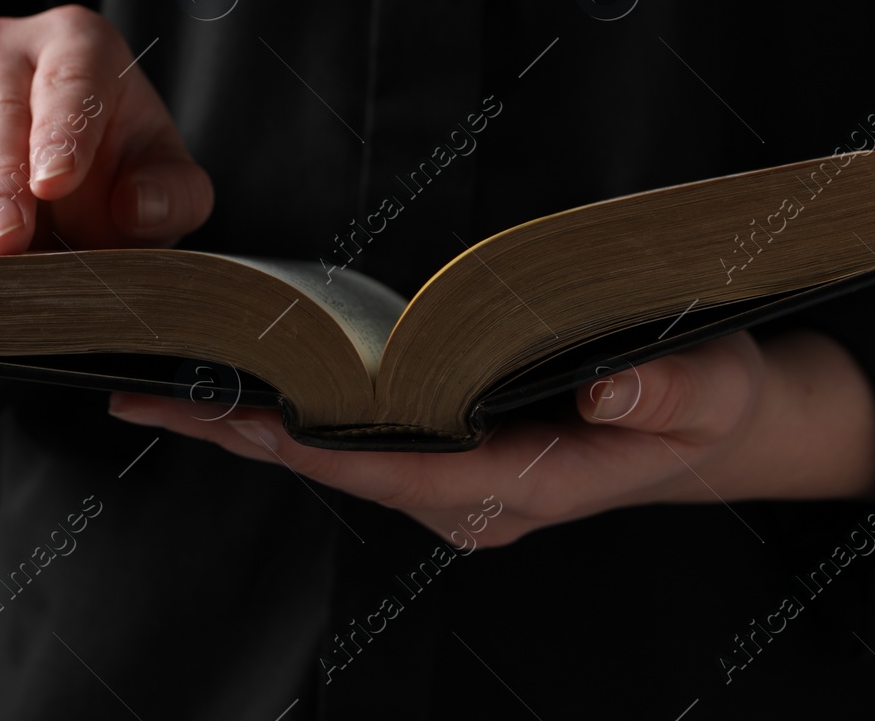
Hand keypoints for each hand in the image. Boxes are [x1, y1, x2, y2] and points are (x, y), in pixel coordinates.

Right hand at [0, 5, 213, 254]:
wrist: (78, 179)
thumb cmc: (125, 165)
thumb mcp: (168, 176)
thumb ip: (173, 193)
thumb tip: (136, 208)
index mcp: (76, 44)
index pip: (70, 82)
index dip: (62, 132)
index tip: (56, 183)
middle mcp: (2, 55)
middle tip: (5, 238)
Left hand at [108, 328, 874, 545]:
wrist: (724, 423)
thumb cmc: (716, 406)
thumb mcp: (715, 394)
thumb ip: (667, 397)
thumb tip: (600, 392)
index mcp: (524, 486)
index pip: (400, 468)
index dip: (318, 442)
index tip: (241, 416)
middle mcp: (474, 493)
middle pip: (343, 464)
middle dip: (248, 432)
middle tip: (150, 393)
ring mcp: (460, 477)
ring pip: (342, 452)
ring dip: (258, 421)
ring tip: (169, 384)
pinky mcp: (455, 450)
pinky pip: (363, 435)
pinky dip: (300, 408)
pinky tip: (250, 381)